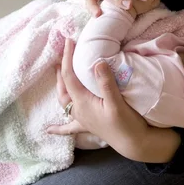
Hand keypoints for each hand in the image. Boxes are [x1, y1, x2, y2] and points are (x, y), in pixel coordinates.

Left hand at [48, 39, 179, 162]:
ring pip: (64, 102)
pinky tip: (49, 130)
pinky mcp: (89, 125)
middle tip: (63, 53)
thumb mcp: (117, 101)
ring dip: (60, 87)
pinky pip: (70, 126)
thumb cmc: (126, 123)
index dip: (68, 58)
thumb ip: (106, 82)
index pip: (69, 76)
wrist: (134, 143)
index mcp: (82, 102)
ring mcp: (82, 119)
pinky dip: (59, 128)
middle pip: (63, 87)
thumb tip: (97, 62)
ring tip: (57, 73)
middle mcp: (78, 110)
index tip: (69, 41)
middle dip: (61, 69)